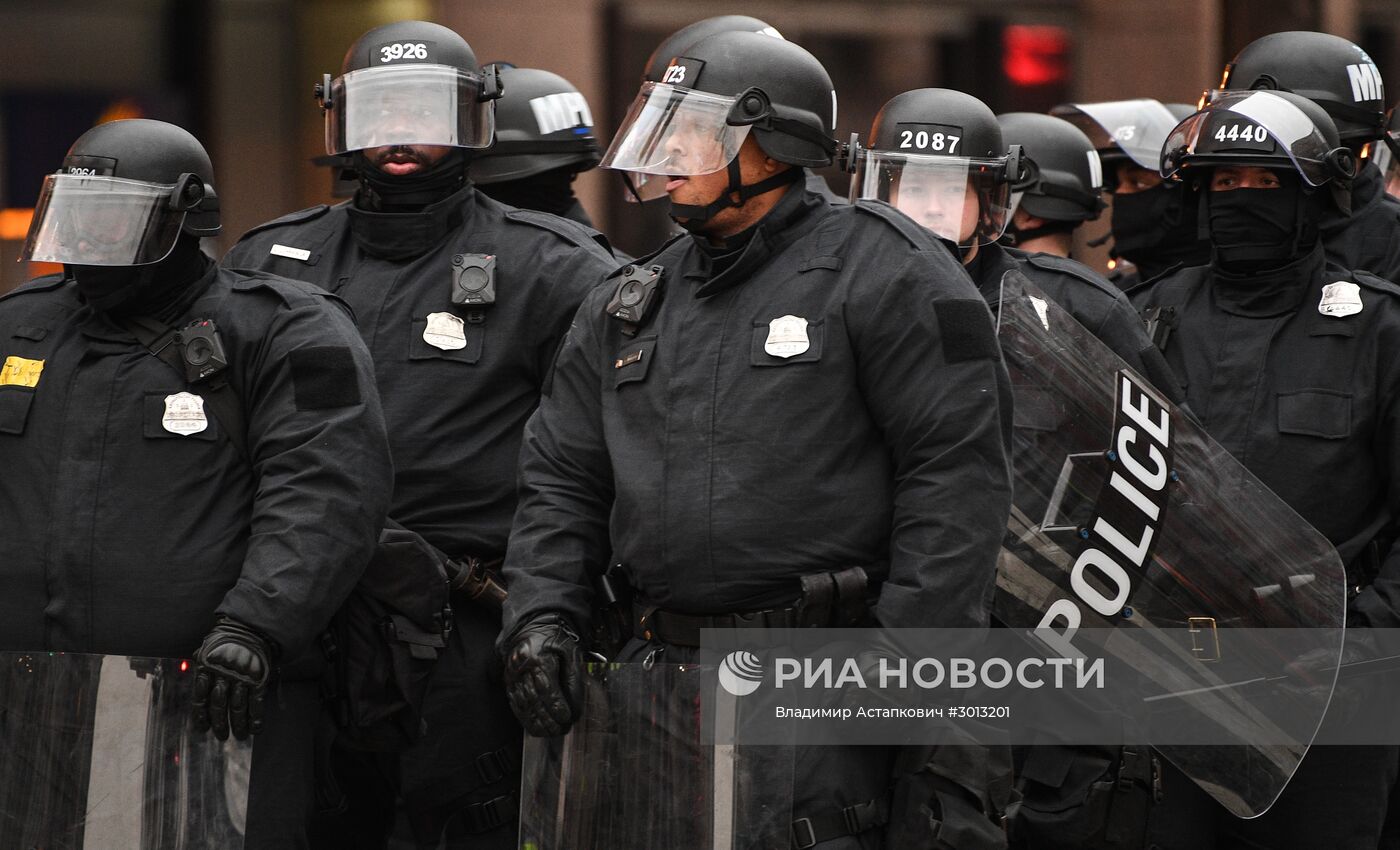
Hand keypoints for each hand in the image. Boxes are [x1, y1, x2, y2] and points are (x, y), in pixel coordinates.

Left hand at [191, 617, 275, 740]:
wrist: (251, 628)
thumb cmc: (226, 640)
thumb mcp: (207, 649)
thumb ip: (202, 666)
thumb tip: (198, 682)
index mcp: (207, 668)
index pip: (200, 697)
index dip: (201, 715)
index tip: (202, 729)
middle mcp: (223, 675)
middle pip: (219, 705)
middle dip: (220, 724)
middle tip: (221, 736)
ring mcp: (242, 677)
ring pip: (238, 706)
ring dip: (238, 724)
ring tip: (238, 735)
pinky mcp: (258, 678)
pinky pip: (256, 701)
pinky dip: (256, 716)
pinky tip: (255, 728)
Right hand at [503, 616, 584, 736]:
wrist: (534, 627)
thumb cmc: (555, 640)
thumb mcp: (571, 652)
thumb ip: (574, 678)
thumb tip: (575, 705)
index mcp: (538, 656)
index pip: (547, 687)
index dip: (556, 706)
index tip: (567, 718)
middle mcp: (521, 667)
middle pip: (534, 699)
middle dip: (548, 719)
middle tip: (561, 730)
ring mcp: (512, 675)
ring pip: (523, 704)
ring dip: (537, 722)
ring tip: (550, 733)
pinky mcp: (508, 682)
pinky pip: (515, 704)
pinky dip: (525, 719)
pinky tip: (535, 728)